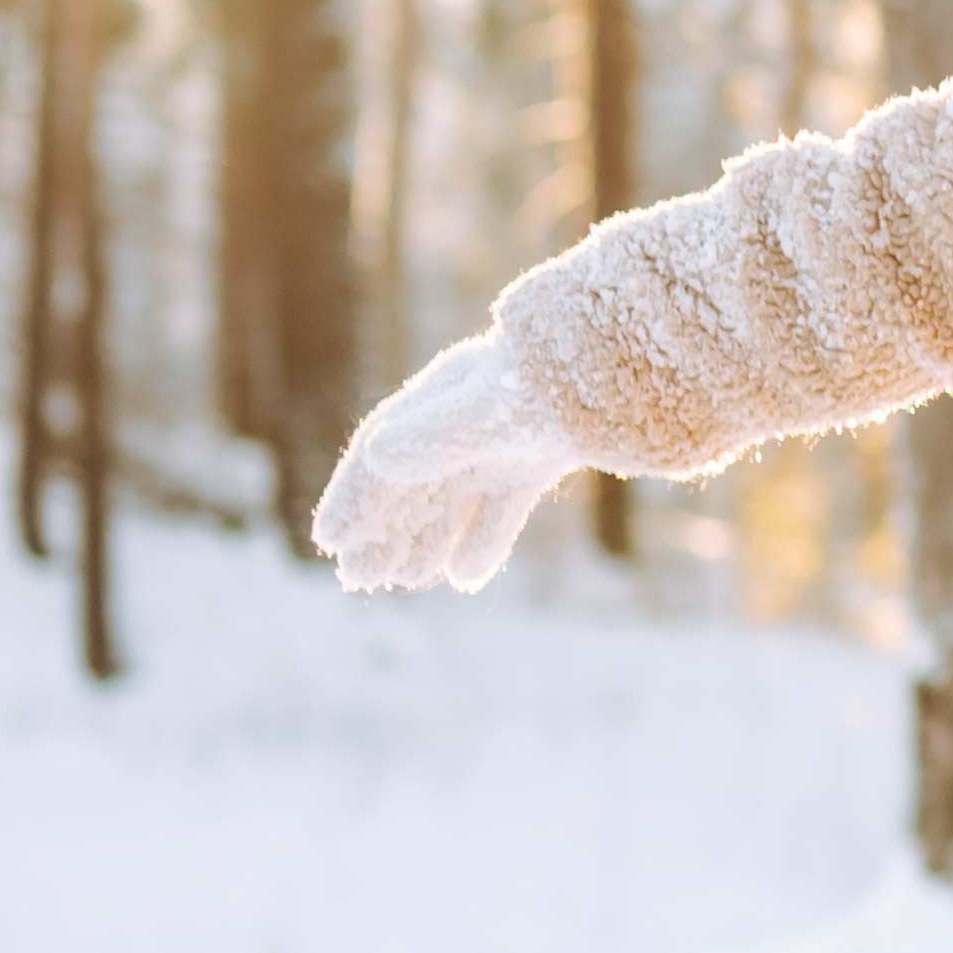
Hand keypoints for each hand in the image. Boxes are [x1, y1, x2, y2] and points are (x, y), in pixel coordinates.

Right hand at [317, 329, 585, 591]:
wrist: (623, 368)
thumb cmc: (551, 386)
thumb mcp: (491, 411)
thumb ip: (439, 437)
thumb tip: (378, 459)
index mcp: (442, 398)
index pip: (383, 454)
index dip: (353, 498)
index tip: (329, 540)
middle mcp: (467, 419)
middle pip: (414, 483)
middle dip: (383, 532)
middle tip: (357, 580)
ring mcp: (505, 440)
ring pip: (453, 500)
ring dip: (425, 541)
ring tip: (402, 583)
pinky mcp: (540, 459)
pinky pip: (503, 507)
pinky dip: (484, 542)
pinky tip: (464, 580)